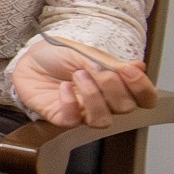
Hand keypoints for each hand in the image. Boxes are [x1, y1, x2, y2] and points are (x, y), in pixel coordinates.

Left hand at [9, 38, 155, 128]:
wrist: (29, 58)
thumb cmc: (59, 55)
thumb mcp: (86, 52)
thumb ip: (111, 64)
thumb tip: (140, 67)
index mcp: (116, 85)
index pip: (145, 98)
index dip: (142, 88)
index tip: (128, 70)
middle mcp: (104, 102)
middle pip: (125, 108)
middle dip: (112, 87)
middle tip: (93, 69)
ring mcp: (83, 112)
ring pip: (102, 120)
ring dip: (93, 96)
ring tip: (78, 76)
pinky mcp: (62, 118)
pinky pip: (74, 120)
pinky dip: (70, 103)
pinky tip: (64, 87)